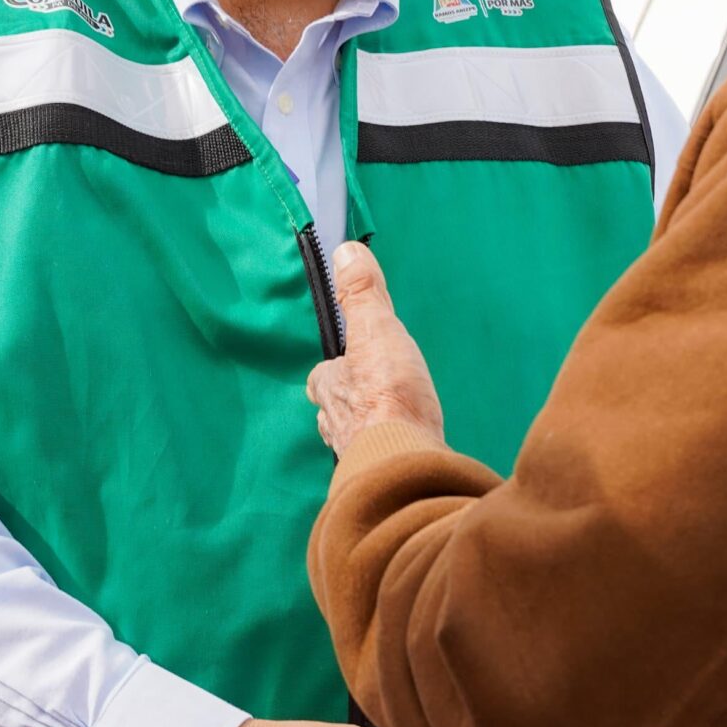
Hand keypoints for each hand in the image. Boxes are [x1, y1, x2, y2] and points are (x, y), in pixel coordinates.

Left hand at [307, 242, 444, 456]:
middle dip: (347, 405)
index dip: (331, 369)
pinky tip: (403, 452)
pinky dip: (388, 454)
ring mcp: (358, 452)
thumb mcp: (376, 331)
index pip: (321, 377)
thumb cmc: (388, 397)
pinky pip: (380, 459)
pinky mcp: (383, 474)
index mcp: (332, 389)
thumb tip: (345, 252)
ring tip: (385, 426)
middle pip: (334, 411)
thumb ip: (362, 294)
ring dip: (366, 432)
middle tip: (366, 398)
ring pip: (354, 438)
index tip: (342, 364)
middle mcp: (337, 423)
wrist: (405, 465)